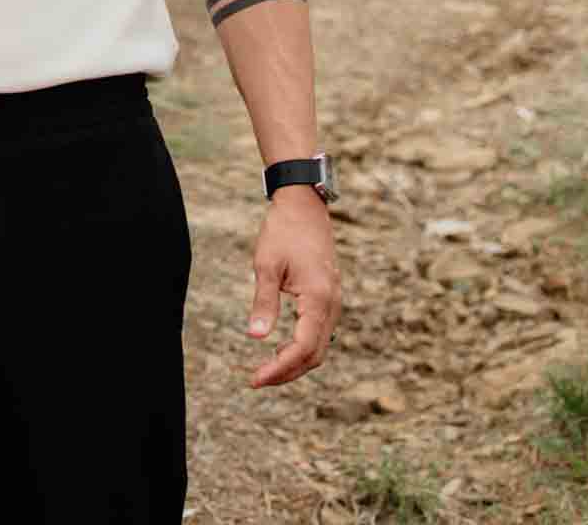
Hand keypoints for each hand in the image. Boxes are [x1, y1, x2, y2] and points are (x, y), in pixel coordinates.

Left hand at [245, 186, 339, 387]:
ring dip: (295, 363)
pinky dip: (302, 348)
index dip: (280, 368)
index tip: (256, 379)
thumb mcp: (266, 266)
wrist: (304, 207)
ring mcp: (333, 302)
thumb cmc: (283, 232)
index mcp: (318, 299)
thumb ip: (263, 302)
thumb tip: (254, 336)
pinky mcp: (328, 298)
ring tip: (266, 369)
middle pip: (314, 355)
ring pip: (319, 347)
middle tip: (257, 380)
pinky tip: (280, 349)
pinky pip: (319, 333)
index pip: (302, 348)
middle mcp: (331, 305)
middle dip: (286, 372)